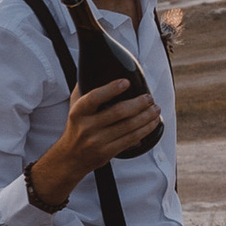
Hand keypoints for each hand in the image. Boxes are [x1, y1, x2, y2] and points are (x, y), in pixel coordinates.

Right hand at [26, 82, 162, 210]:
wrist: (70, 158)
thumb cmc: (77, 126)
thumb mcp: (75, 107)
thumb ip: (85, 88)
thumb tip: (100, 67)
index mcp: (78, 112)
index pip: (94, 98)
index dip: (111, 89)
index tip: (126, 82)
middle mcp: (87, 127)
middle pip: (118, 112)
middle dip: (139, 104)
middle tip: (149, 98)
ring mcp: (98, 141)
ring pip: (129, 126)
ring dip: (146, 116)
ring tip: (155, 109)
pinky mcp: (108, 152)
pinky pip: (131, 139)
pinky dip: (145, 130)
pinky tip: (152, 123)